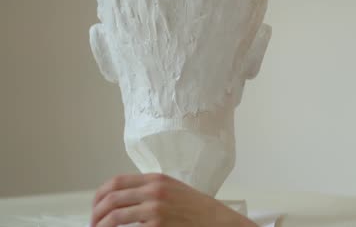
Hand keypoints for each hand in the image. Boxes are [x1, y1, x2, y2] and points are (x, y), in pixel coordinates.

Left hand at [91, 173, 255, 226]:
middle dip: (96, 214)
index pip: (116, 182)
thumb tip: (122, 200)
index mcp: (156, 179)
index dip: (99, 196)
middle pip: (111, 199)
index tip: (95, 208)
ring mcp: (155, 210)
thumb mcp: (173, 190)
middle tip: (93, 225)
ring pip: (115, 217)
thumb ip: (150, 190)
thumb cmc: (197, 209)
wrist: (217, 221)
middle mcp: (154, 191)